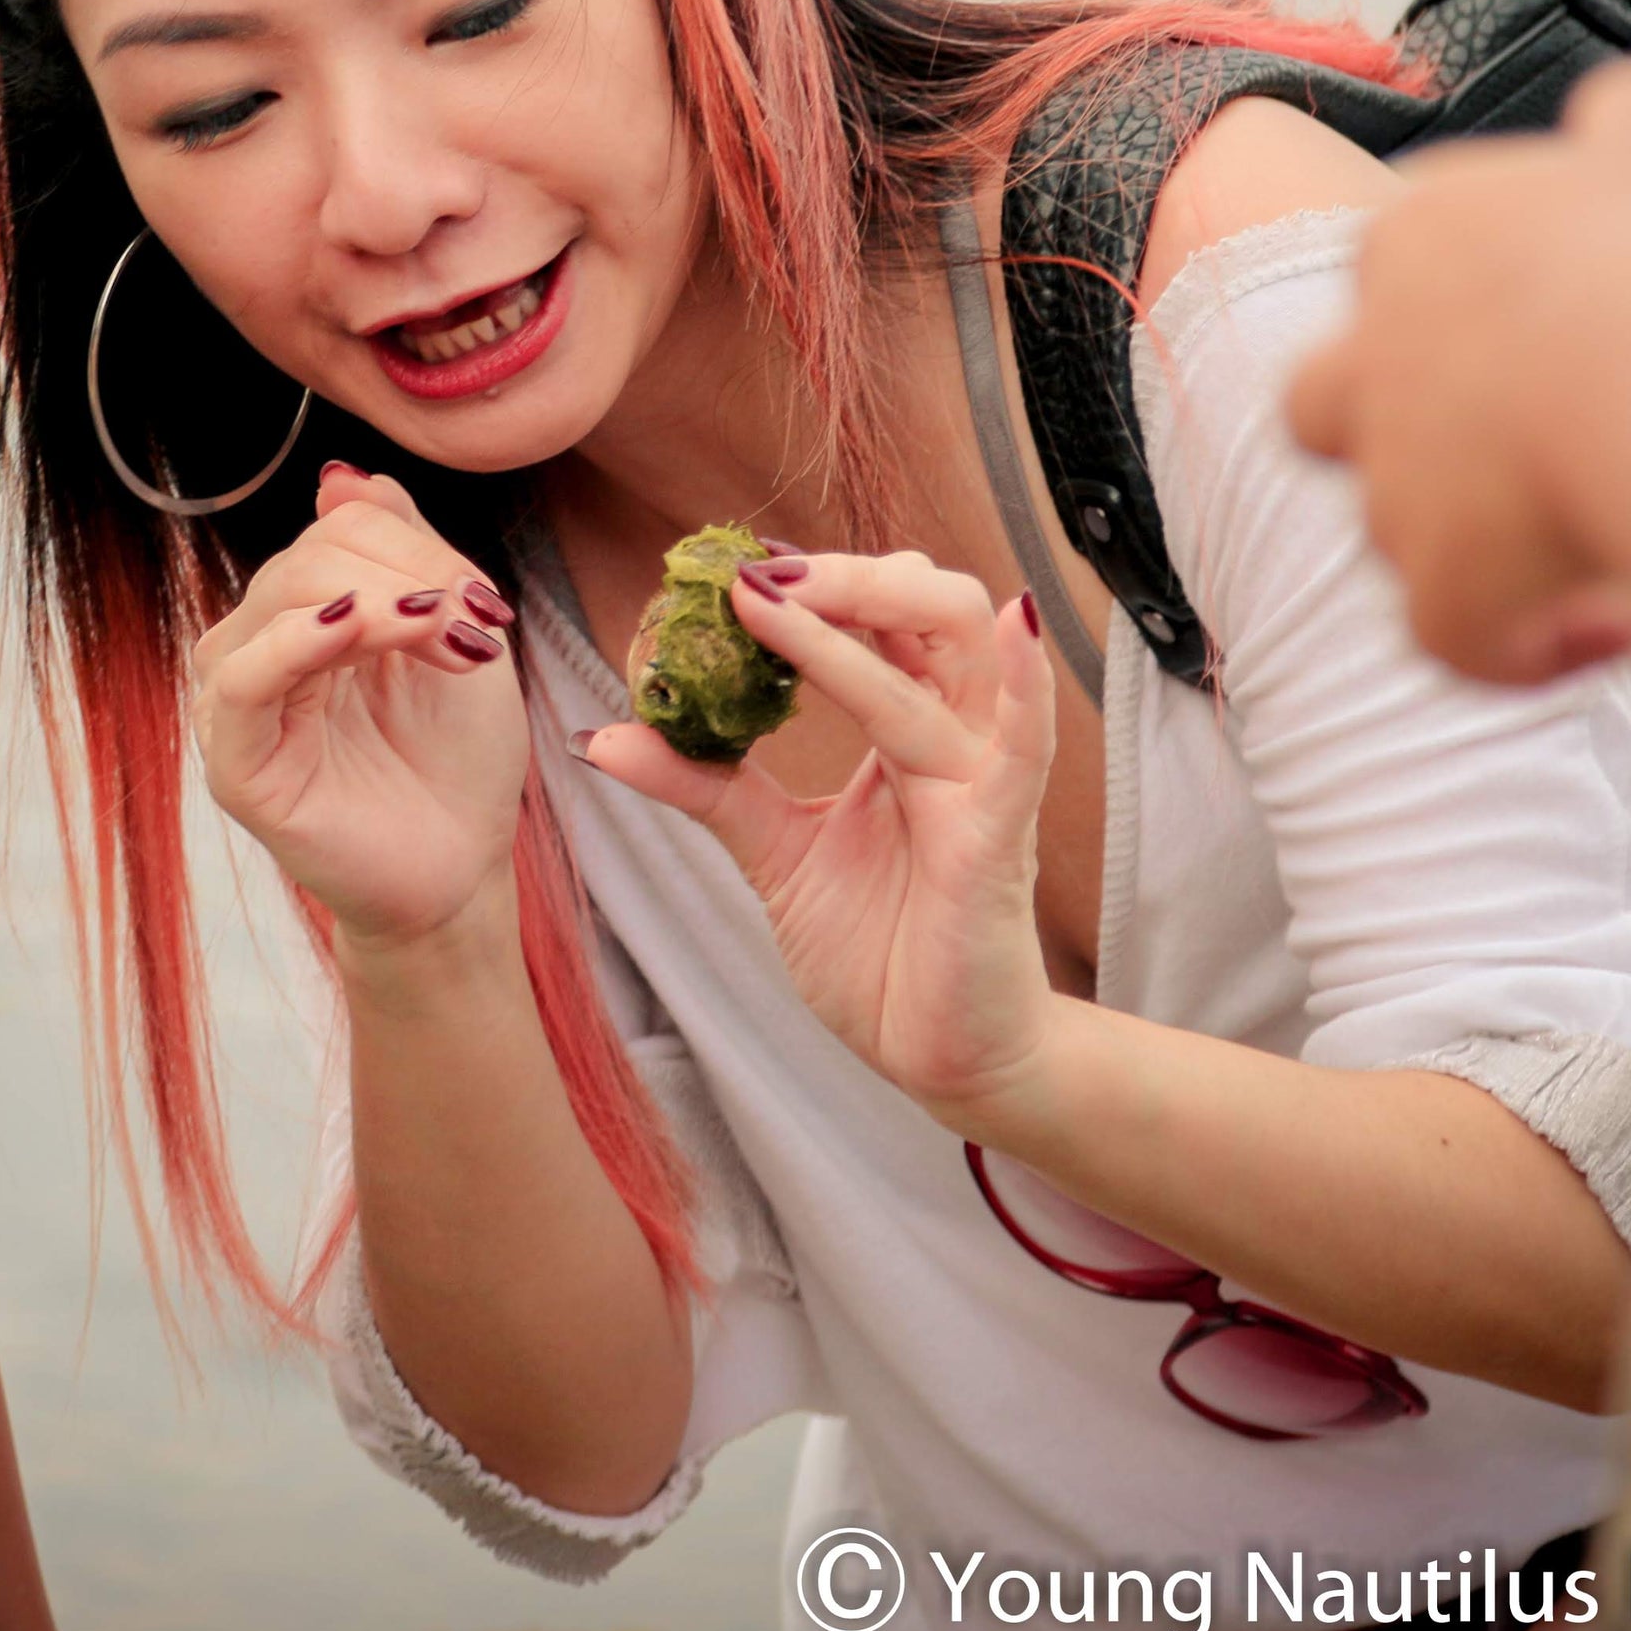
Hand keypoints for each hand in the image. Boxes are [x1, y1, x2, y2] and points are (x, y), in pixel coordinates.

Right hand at [186, 464, 531, 952]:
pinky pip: (242, 681)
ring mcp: (241, 705)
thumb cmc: (455, 760)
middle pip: (311, 556)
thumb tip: (342, 479)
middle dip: (409, 576)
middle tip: (480, 625)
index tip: (488, 602)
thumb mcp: (448, 632)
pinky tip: (351, 627)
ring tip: (449, 639)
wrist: (462, 870)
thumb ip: (402, 551)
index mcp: (305, 613)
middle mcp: (260, 647)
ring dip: (378, 602)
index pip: (338, 530)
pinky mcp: (237, 765)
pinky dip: (296, 641)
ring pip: (280, 600)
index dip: (417, 547)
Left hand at [578, 553, 1058, 1130]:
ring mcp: (978, 781)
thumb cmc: (876, 949)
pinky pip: (1021, 751)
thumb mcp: (771, 852)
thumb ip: (705, 786)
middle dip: (846, 577)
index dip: (814, 585)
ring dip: (877, 609)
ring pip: (956, 657)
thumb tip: (604, 738)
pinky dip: (1026, 688)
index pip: (877, 619)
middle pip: (929, 608)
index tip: (729, 572)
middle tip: (757, 578)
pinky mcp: (995, 839)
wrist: (934, 1058)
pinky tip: (1016, 626)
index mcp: (904, 728)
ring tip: (796, 594)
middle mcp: (950, 737)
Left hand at [1285, 60, 1630, 681]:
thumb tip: (1614, 119)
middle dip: (1391, 425)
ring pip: (1396, 525)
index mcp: (1416, 242)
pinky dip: (1528, 645)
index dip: (1475, 303)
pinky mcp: (1443, 591)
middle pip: (1326, 401)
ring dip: (1482, 535)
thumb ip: (1623, 121)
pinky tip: (1618, 629)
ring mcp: (1396, 487)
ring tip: (1597, 534)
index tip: (1570, 327)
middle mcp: (1374, 363)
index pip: (1399, 263)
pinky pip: (1460, 638)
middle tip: (1509, 441)